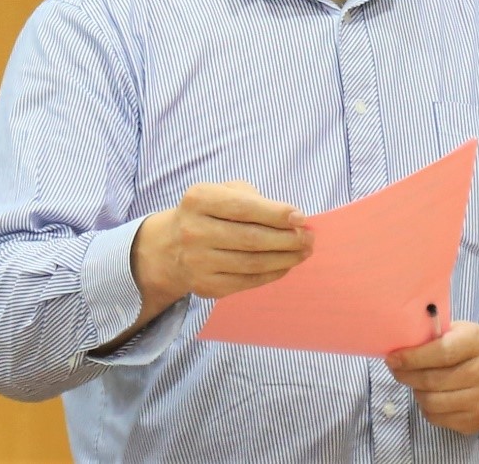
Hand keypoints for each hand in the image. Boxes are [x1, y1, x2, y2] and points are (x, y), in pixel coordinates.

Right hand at [133, 180, 313, 306]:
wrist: (169, 248)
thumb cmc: (208, 213)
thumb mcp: (221, 191)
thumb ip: (252, 197)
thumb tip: (291, 218)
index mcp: (199, 199)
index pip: (243, 208)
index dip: (275, 214)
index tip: (301, 217)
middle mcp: (194, 231)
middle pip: (251, 238)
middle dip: (287, 238)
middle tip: (308, 237)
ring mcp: (198, 262)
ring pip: (252, 263)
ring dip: (285, 258)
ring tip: (303, 251)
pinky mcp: (206, 286)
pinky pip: (247, 281)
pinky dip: (272, 273)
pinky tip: (286, 265)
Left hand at [385, 322, 478, 435]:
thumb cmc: (466, 347)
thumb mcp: (454, 330)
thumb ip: (430, 335)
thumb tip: (397, 345)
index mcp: (478, 342)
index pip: (442, 352)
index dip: (413, 357)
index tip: (392, 358)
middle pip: (434, 380)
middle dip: (407, 375)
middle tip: (395, 369)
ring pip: (433, 402)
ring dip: (416, 392)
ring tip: (414, 382)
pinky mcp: (477, 421)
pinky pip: (438, 419)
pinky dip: (426, 408)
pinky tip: (429, 395)